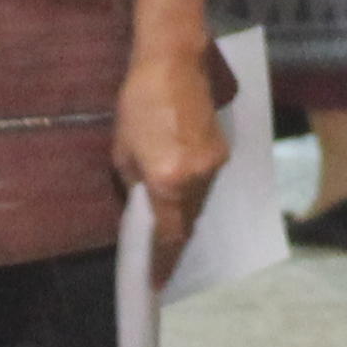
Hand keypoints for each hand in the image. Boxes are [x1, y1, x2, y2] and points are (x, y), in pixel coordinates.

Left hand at [113, 45, 230, 286]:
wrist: (176, 63)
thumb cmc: (139, 103)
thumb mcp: (123, 150)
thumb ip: (135, 186)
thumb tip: (143, 208)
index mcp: (169, 181)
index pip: (168, 235)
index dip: (163, 262)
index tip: (158, 283)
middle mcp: (198, 178)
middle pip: (188, 222)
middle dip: (173, 239)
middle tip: (157, 252)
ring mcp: (215, 164)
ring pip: (200, 202)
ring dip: (183, 212)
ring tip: (165, 213)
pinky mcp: (223, 150)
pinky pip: (207, 182)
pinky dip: (193, 189)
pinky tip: (179, 182)